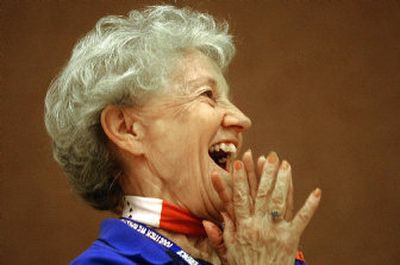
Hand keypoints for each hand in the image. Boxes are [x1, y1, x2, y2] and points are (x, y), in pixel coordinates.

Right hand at [203, 151, 320, 264]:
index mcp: (243, 227)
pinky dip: (310, 205)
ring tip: (286, 164)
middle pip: (263, 194)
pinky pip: (302, 219)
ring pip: (281, 201)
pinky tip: (317, 192)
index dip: (239, 179)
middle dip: (265, 173)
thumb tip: (207, 221)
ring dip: (284, 181)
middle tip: (269, 155)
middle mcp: (260, 225)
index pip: (239, 197)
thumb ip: (218, 235)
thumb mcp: (227, 252)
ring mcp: (277, 230)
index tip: (237, 162)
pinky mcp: (292, 238)